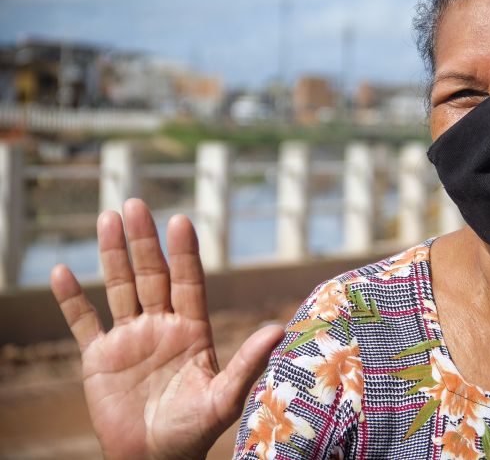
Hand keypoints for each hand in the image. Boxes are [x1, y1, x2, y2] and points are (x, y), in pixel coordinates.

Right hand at [50, 199, 283, 459]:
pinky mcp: (100, 358)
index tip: (180, 221)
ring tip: (107, 217)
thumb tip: (278, 328)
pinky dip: (72, 299)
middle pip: (152, 275)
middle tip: (136, 204)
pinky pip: (83, 322)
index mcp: (192, 330)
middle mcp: (162, 326)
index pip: (188, 282)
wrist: (154, 459)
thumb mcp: (224, 398)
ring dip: (112, 256)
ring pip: (119, 287)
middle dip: (143, 242)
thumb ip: (248, 362)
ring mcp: (130, 338)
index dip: (184, 253)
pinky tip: (61, 273)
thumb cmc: (194, 431)